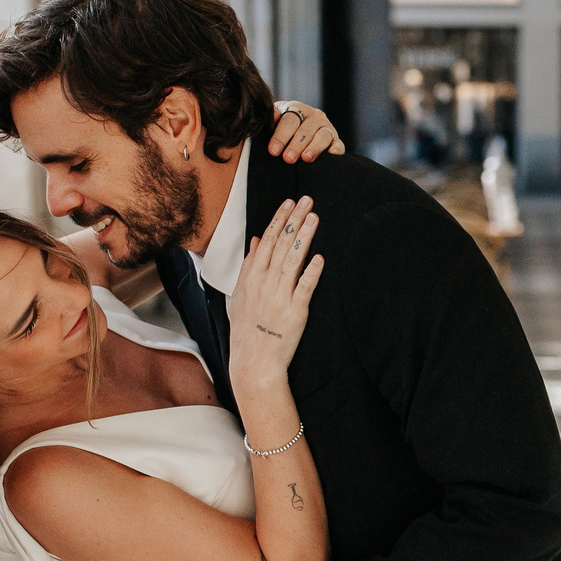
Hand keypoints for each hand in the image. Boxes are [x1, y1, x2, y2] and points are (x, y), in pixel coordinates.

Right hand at [227, 197, 321, 394]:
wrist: (253, 361)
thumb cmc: (248, 328)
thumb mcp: (241, 294)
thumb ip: (250, 266)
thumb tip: (258, 241)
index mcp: (250, 277)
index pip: (267, 240)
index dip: (279, 219)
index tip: (289, 202)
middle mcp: (263, 283)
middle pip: (280, 244)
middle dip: (294, 220)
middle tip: (307, 200)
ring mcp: (279, 297)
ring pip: (292, 260)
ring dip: (304, 237)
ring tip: (314, 217)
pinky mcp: (294, 312)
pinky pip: (304, 288)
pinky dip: (311, 272)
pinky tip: (319, 257)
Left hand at [267, 101, 344, 161]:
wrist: (297, 132)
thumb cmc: (282, 128)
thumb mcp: (274, 120)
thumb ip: (272, 117)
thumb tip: (271, 116)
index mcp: (297, 108)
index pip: (290, 120)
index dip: (281, 136)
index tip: (273, 151)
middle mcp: (314, 116)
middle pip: (306, 130)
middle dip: (296, 145)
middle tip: (288, 158)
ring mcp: (327, 128)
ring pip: (323, 136)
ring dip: (314, 147)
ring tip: (306, 158)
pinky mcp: (336, 141)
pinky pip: (338, 144)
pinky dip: (336, 149)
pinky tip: (331, 155)